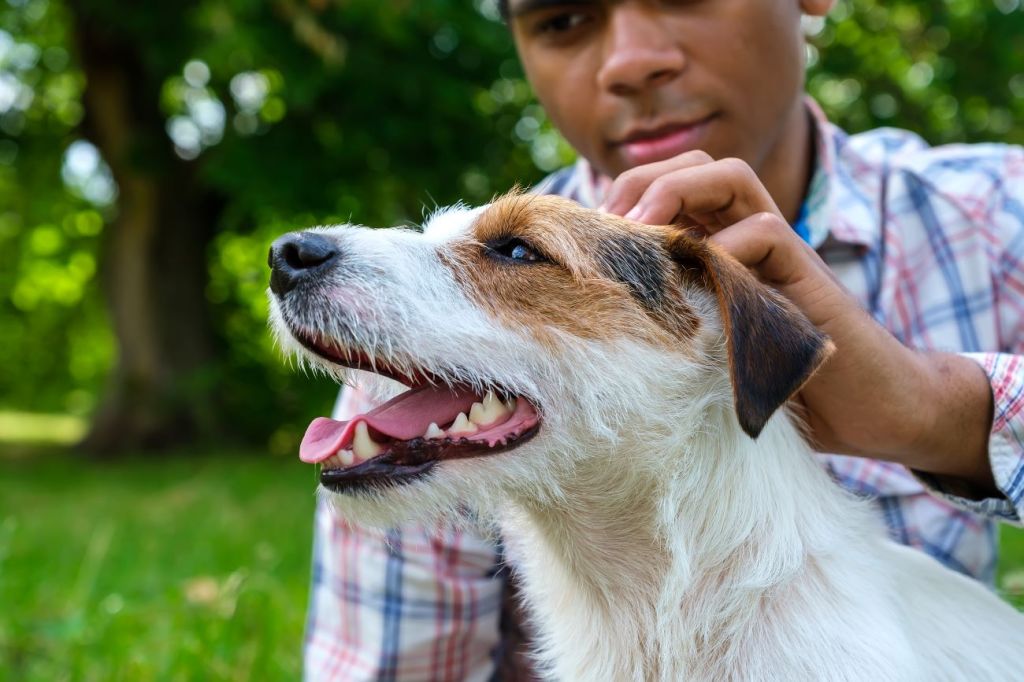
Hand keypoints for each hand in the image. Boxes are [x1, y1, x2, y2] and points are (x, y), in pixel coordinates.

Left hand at [601, 152, 995, 494]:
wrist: (869, 409)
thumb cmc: (777, 383)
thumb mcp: (705, 347)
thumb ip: (669, 319)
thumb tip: (594, 319)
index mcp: (719, 246)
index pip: (669, 187)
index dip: (624, 197)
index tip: (589, 236)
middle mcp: (747, 237)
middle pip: (696, 165)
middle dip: (642, 179)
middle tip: (608, 224)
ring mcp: (779, 253)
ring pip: (730, 175)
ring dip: (676, 189)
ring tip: (639, 228)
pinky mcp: (808, 278)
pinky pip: (768, 232)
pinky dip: (728, 245)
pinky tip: (701, 276)